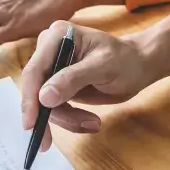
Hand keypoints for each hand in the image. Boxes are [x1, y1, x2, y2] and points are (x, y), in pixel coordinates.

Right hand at [20, 21, 160, 149]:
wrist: (139, 66)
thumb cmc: (126, 60)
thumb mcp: (103, 67)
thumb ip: (73, 79)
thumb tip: (43, 97)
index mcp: (56, 37)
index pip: (34, 71)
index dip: (30, 99)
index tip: (31, 125)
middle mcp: (48, 50)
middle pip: (36, 89)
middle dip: (52, 114)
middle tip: (69, 132)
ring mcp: (52, 68)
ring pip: (44, 103)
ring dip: (66, 118)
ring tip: (93, 123)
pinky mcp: (57, 84)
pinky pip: (54, 107)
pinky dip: (69, 118)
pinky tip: (89, 122)